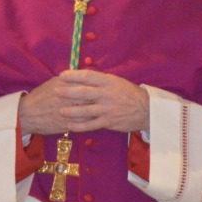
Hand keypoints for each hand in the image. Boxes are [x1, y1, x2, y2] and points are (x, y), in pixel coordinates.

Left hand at [18, 70, 149, 134]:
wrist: (146, 110)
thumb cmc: (129, 94)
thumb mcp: (117, 82)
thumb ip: (101, 81)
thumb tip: (83, 77)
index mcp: (108, 82)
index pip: (88, 76)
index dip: (73, 75)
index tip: (62, 75)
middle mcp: (107, 94)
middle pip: (83, 92)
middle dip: (67, 92)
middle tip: (55, 91)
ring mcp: (107, 109)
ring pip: (84, 110)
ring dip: (70, 111)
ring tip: (59, 111)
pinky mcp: (108, 122)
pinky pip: (90, 124)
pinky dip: (79, 126)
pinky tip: (70, 126)